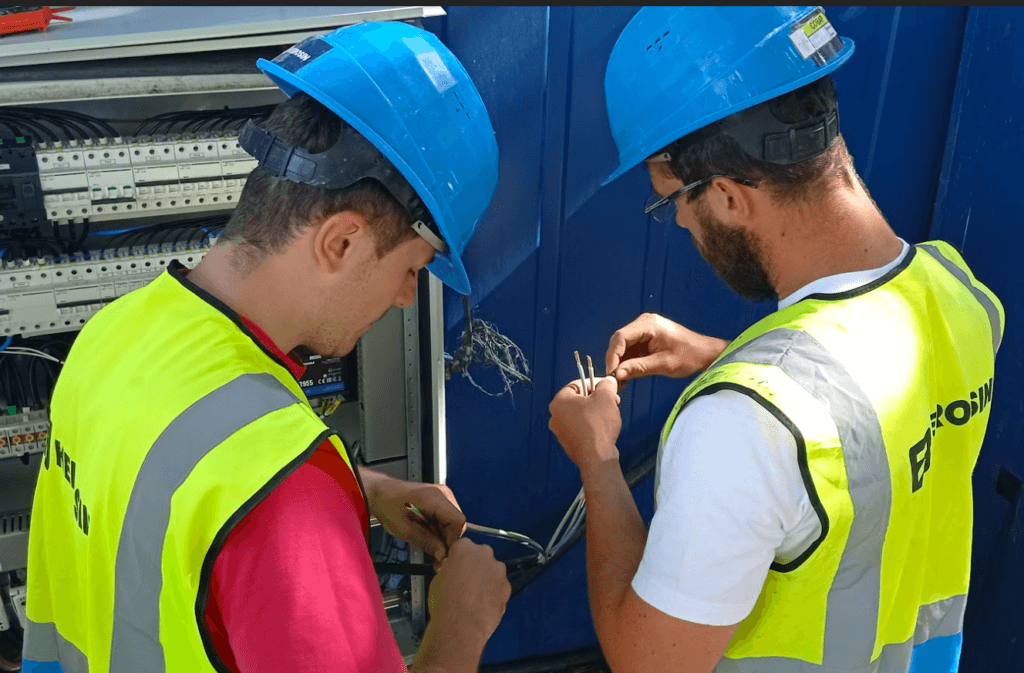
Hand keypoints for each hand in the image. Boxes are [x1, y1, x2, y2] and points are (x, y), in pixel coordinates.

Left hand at [360, 469, 465, 562]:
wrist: (379, 492)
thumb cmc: (386, 505)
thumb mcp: (404, 529)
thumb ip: (426, 542)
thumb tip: (442, 554)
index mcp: (434, 497)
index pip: (458, 522)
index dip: (452, 541)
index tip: (443, 555)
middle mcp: (443, 494)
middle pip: (456, 523)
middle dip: (446, 541)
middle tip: (434, 555)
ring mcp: (442, 496)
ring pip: (452, 523)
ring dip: (441, 537)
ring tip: (425, 542)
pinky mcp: (439, 500)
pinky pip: (446, 520)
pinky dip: (438, 530)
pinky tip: (426, 534)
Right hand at [427, 538, 510, 646]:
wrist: (460, 625)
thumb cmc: (446, 604)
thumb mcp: (438, 579)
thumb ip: (449, 569)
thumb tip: (453, 571)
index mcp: (464, 548)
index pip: (462, 546)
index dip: (458, 559)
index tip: (457, 567)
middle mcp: (483, 554)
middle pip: (481, 555)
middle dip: (475, 566)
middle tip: (465, 582)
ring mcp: (497, 570)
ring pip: (492, 571)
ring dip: (486, 580)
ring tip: (473, 597)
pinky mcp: (506, 586)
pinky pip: (500, 587)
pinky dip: (494, 593)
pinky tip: (482, 604)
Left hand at [548, 376, 621, 474]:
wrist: (597, 457)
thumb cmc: (598, 426)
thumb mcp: (606, 397)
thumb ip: (606, 385)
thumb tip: (608, 381)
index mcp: (559, 401)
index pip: (577, 384)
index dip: (594, 383)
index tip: (606, 386)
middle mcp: (555, 416)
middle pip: (579, 400)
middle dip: (597, 398)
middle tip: (611, 400)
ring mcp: (560, 431)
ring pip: (580, 414)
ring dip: (596, 411)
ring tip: (610, 414)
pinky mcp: (569, 443)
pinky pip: (581, 428)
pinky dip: (592, 425)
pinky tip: (604, 428)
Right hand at [605, 313, 728, 387]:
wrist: (705, 353)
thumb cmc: (690, 355)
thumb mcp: (664, 364)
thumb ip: (639, 368)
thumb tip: (618, 374)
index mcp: (649, 324)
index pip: (621, 337)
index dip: (612, 356)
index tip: (611, 372)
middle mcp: (644, 323)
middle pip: (619, 341)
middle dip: (615, 360)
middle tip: (614, 379)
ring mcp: (645, 330)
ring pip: (623, 346)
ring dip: (620, 363)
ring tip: (620, 381)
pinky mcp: (646, 338)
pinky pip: (631, 349)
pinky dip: (627, 362)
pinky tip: (627, 375)